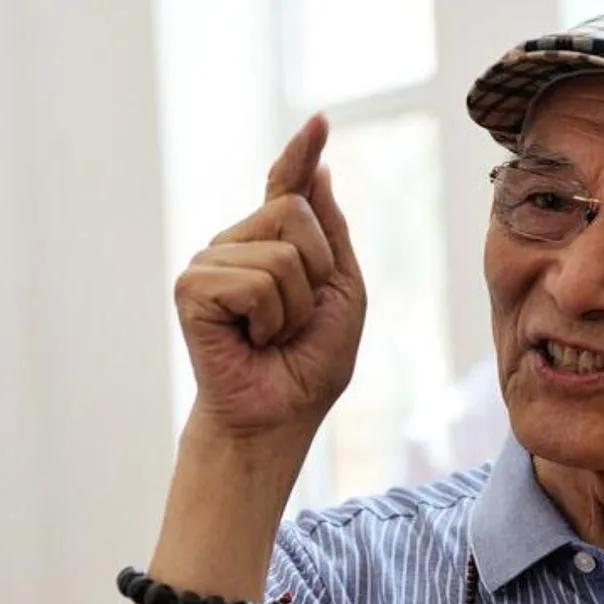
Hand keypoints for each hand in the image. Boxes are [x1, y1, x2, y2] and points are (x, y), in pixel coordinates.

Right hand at [174, 114, 365, 440]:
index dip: (301, 153)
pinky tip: (251, 340)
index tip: (320, 121)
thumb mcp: (342, 292)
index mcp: (274, 244)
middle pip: (297, 212)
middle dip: (317, 272)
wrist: (281, 413)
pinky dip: (272, 320)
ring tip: (273, 335)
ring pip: (282, 253)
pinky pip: (258, 282)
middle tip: (296, 320)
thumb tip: (320, 172)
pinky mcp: (193, 287)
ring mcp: (210, 262)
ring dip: (296, 308)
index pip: (287, 186)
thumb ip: (331, 235)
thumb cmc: (311, 361)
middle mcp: (237, 244)